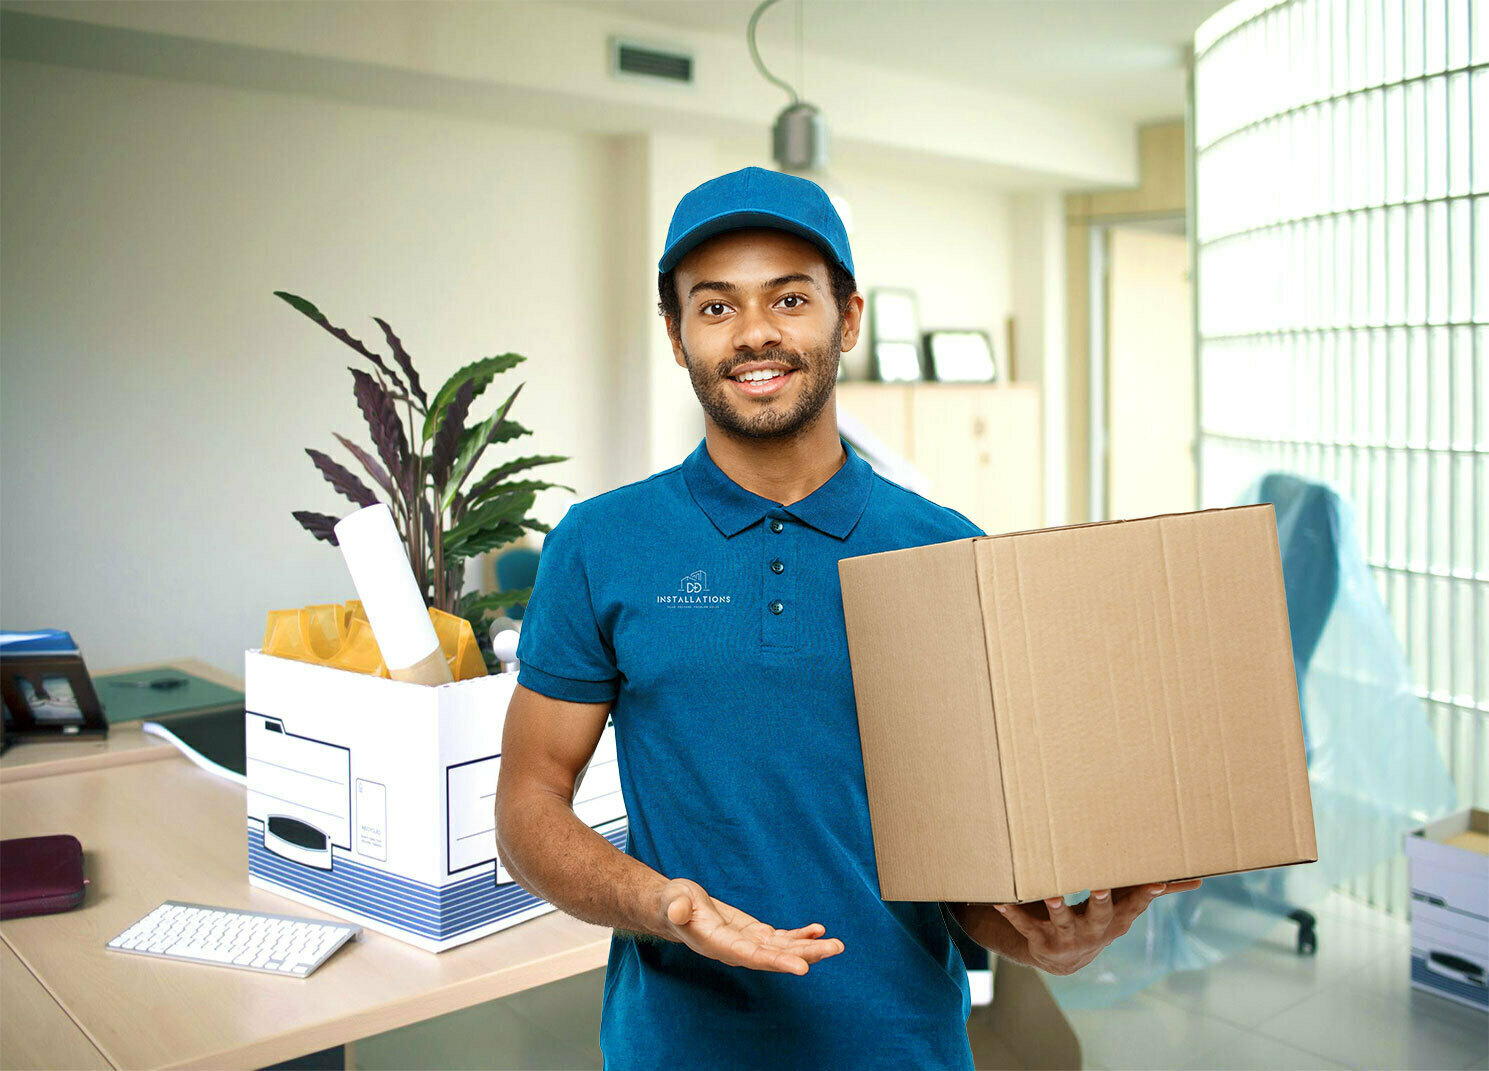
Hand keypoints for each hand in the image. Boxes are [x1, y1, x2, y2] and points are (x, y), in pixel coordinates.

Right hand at [655, 877, 844, 974]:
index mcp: (719, 945)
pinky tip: (817, 931)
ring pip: (783, 949)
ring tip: (836, 944)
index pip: (753, 957)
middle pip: (776, 956)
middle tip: (834, 948)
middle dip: (806, 954)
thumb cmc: (673, 903)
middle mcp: (738, 950)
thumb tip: (679, 910)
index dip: (778, 961)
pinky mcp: (753, 934)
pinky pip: (780, 938)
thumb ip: (677, 907)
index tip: (803, 967)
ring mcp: (747, 943)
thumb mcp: (673, 900)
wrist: (675, 908)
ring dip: (810, 947)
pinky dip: (800, 935)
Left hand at [994, 878, 1203, 975]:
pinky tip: (1000, 899)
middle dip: (1102, 901)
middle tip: (1102, 885)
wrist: (1063, 960)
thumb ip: (1153, 890)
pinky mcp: (1040, 940)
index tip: (1156, 879)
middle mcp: (1094, 930)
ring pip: (1062, 921)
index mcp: (1117, 919)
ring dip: (1057, 906)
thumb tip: (1198, 878)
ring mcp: (1067, 937)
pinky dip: (1012, 912)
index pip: (1135, 904)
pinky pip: (1025, 925)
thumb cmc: (1099, 920)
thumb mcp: (1126, 908)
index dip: (1145, 893)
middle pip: (1100, 915)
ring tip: (1052, 893)